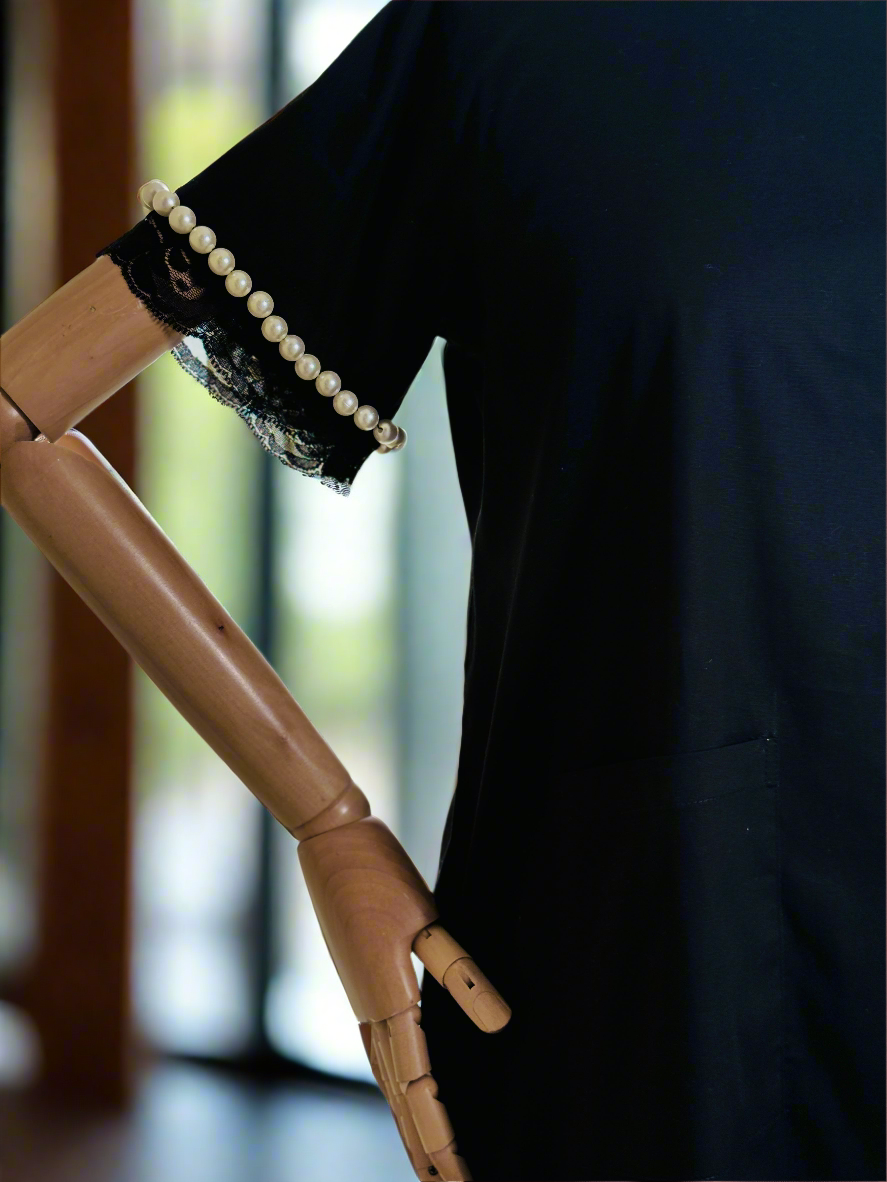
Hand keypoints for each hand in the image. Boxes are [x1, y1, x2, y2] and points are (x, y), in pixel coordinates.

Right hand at [298, 815, 510, 1180]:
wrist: (331, 842)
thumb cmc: (380, 876)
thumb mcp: (426, 920)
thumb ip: (461, 975)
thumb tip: (502, 1025)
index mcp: (390, 1005)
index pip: (421, 1092)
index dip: (442, 1141)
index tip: (458, 1181)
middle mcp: (372, 1016)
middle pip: (402, 1100)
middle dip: (425, 1149)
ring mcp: (362, 1004)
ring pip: (388, 1082)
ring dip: (408, 1124)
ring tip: (426, 1162)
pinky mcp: (361, 988)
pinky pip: (379, 1054)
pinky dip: (394, 1086)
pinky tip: (401, 1090)